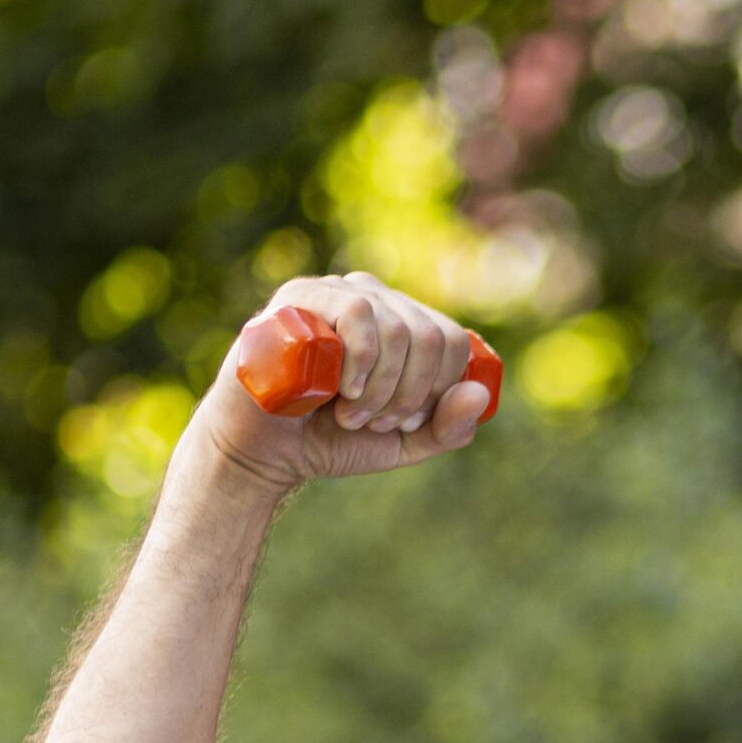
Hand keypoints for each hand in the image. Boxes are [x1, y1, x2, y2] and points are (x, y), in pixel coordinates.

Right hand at [186, 271, 493, 494]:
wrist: (262, 451)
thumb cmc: (330, 439)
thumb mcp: (402, 442)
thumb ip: (448, 428)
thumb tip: (479, 394)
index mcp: (402, 322)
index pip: (452, 341)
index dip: (439, 390)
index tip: (404, 423)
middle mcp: (373, 298)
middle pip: (431, 337)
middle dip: (410, 396)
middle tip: (374, 422)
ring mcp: (336, 291)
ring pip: (399, 328)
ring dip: (383, 389)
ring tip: (351, 414)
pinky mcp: (300, 297)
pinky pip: (357, 312)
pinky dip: (362, 363)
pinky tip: (341, 391)